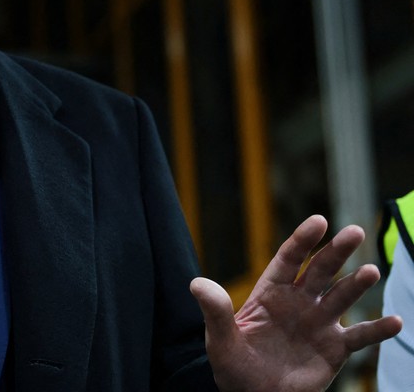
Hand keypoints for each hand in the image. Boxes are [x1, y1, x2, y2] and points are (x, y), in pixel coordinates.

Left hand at [190, 215, 402, 391]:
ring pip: (342, 297)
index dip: (302, 240)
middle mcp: (298, 302)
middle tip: (354, 232)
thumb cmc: (233, 367)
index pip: (288, 260)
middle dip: (336, 251)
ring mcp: (318, 324)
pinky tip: (396, 321)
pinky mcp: (334, 349)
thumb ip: (214, 311)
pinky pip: (360, 337)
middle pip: (320, 270)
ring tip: (371, 271)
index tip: (318, 221)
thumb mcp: (219, 339)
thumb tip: (195, 283)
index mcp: (270, 293)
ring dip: (357, 284)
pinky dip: (377, 329)